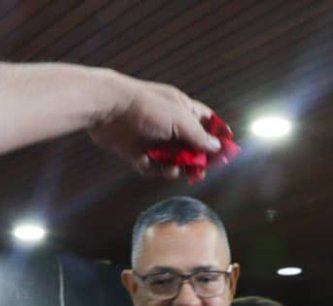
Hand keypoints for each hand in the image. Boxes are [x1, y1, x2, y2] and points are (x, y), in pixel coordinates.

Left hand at [88, 70, 220, 177]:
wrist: (107, 108)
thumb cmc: (146, 107)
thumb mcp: (178, 119)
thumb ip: (198, 135)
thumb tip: (216, 147)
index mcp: (183, 110)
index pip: (207, 123)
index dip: (217, 137)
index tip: (225, 154)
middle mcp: (170, 124)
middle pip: (191, 146)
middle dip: (196, 160)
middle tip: (199, 172)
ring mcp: (153, 138)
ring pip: (172, 159)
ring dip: (174, 166)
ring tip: (171, 169)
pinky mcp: (137, 151)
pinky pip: (151, 166)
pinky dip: (152, 168)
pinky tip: (146, 163)